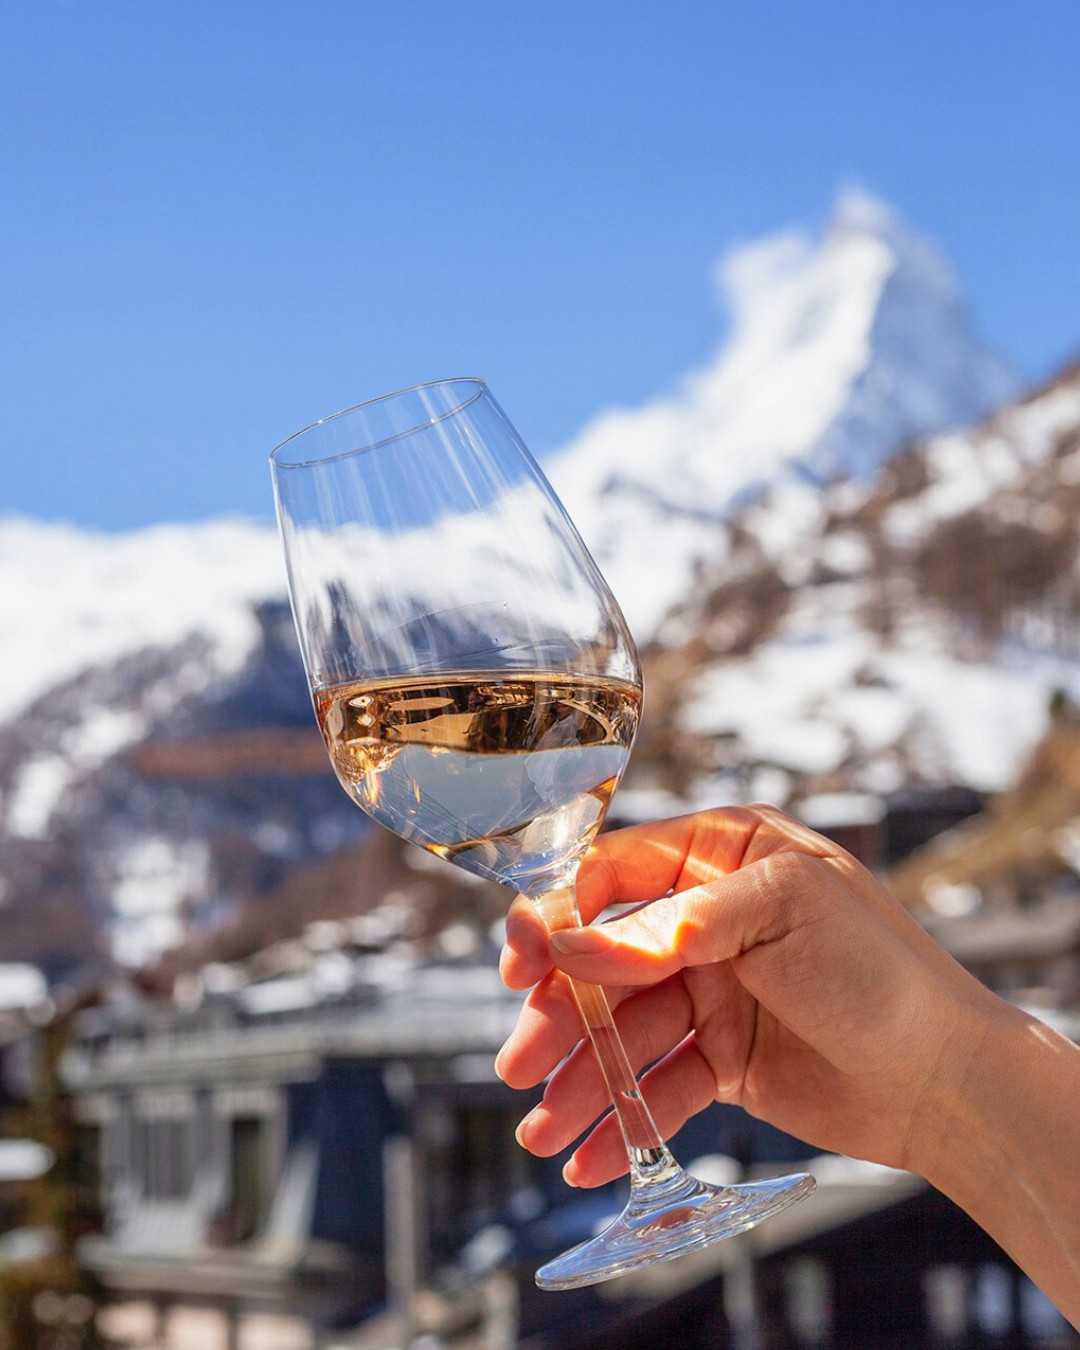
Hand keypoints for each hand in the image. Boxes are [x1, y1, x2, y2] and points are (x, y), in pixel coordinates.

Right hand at [496, 805, 997, 1187]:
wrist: (948, 1081)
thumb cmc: (879, 972)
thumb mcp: (778, 913)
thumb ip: (672, 926)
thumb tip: (570, 944)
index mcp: (723, 855)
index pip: (614, 873)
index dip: (559, 915)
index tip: (522, 963)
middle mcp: (709, 919)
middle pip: (606, 961)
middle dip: (561, 1016)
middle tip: (520, 1065)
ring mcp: (713, 990)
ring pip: (624, 1032)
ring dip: (582, 1082)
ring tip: (543, 1135)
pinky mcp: (722, 1058)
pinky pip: (657, 1085)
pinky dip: (624, 1121)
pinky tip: (590, 1158)